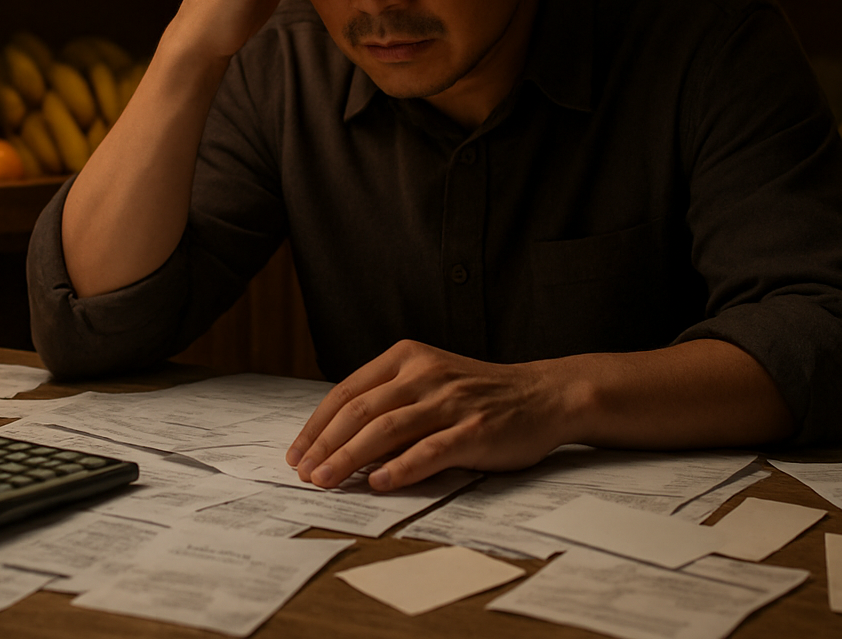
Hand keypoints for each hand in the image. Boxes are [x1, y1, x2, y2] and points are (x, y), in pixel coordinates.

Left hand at [285, 340, 576, 491]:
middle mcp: (425, 374)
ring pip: (386, 430)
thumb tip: (340, 443)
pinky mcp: (474, 430)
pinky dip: (400, 468)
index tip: (297, 453)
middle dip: (325, 445)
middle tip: (303, 473)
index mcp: (408, 357)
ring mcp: (451, 401)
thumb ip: (390, 403)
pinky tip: (378, 484)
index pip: (348, 392)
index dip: (317, 425)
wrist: (544, 395)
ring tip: (326, 481)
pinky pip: (429, 450)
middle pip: (360, 411)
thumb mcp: (430, 382)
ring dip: (349, 458)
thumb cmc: (479, 395)